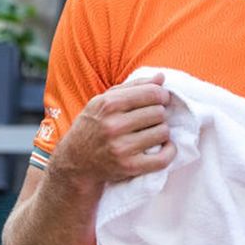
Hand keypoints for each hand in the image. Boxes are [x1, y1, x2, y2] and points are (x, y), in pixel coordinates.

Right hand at [49, 73, 176, 189]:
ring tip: (152, 132)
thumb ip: (133, 87)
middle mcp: (113, 125)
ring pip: (163, 132)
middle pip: (159, 112)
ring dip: (162, 132)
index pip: (151, 93)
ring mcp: (121, 148)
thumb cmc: (93, 126)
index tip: (161, 100)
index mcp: (108, 105)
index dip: (162, 95)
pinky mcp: (129, 167)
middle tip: (152, 119)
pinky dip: (169, 151)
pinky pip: (163, 158)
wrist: (75, 162)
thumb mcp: (103, 101)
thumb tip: (161, 77)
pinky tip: (164, 146)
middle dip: (159, 114)